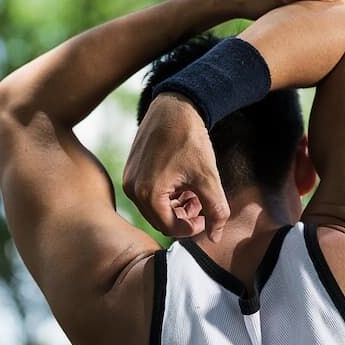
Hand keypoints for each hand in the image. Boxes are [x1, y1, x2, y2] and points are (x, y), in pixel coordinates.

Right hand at [122, 92, 229, 241]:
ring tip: (193, 193)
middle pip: (160, 220)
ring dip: (175, 207)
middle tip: (201, 205)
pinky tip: (181, 183)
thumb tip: (216, 237)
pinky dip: (165, 196)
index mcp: (148, 193)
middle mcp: (132, 189)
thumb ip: (216, 211)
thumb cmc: (189, 140)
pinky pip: (147, 195)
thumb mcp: (208, 178)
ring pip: (154, 208)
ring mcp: (129, 179)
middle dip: (183, 218)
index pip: (170, 228)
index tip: (207, 218)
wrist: (174, 108)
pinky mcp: (130, 171)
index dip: (192, 228)